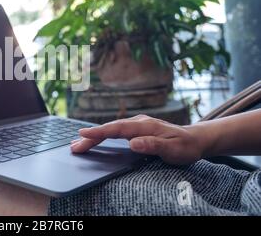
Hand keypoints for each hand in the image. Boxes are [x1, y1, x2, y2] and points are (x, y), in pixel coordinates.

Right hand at [71, 115, 204, 164]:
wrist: (196, 139)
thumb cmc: (186, 146)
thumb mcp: (174, 149)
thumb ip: (154, 145)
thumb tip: (133, 143)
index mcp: (145, 125)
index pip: (117, 128)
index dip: (99, 131)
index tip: (83, 133)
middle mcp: (139, 122)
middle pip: (110, 128)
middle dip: (91, 136)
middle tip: (74, 146)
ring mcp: (137, 124)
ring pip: (111, 128)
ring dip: (95, 135)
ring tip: (78, 142)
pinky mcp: (137, 129)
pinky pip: (116, 130)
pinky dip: (103, 134)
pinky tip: (95, 138)